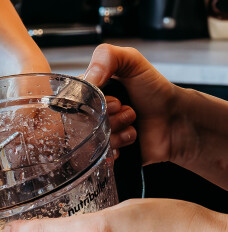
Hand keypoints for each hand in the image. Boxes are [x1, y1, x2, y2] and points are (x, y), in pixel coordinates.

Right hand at [83, 44, 179, 165]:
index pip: (73, 99)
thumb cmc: (155, 90)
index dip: (91, 102)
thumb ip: (106, 57)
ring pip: (90, 139)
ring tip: (131, 123)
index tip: (114, 100)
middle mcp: (91, 113)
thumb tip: (88, 79)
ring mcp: (97, 133)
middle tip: (125, 109)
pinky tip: (129, 137)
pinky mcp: (105, 152)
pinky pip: (97, 154)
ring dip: (114, 131)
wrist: (176, 119)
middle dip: (107, 117)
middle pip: (80, 121)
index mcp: (91, 91)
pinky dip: (115, 148)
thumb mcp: (133, 61)